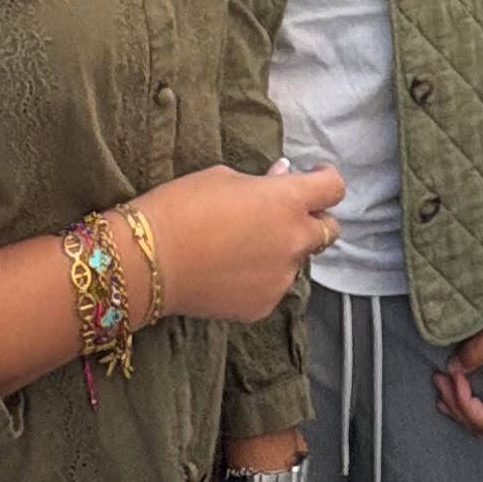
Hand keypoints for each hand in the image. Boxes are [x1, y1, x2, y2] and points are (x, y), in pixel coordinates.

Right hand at [133, 163, 348, 323]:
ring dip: (281, 251)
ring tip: (240, 248)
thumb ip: (262, 182)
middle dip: (313, 220)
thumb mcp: (222, 178)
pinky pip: (271, 287)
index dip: (325, 178)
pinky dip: (259, 278)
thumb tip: (282, 178)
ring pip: (296, 262)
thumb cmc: (181, 206)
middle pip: (329, 231)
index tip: (312, 175)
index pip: (333, 187)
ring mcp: (281, 278)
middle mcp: (294, 241)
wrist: (148, 261)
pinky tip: (228, 272)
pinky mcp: (263, 306)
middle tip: (283, 216)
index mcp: (287, 202)